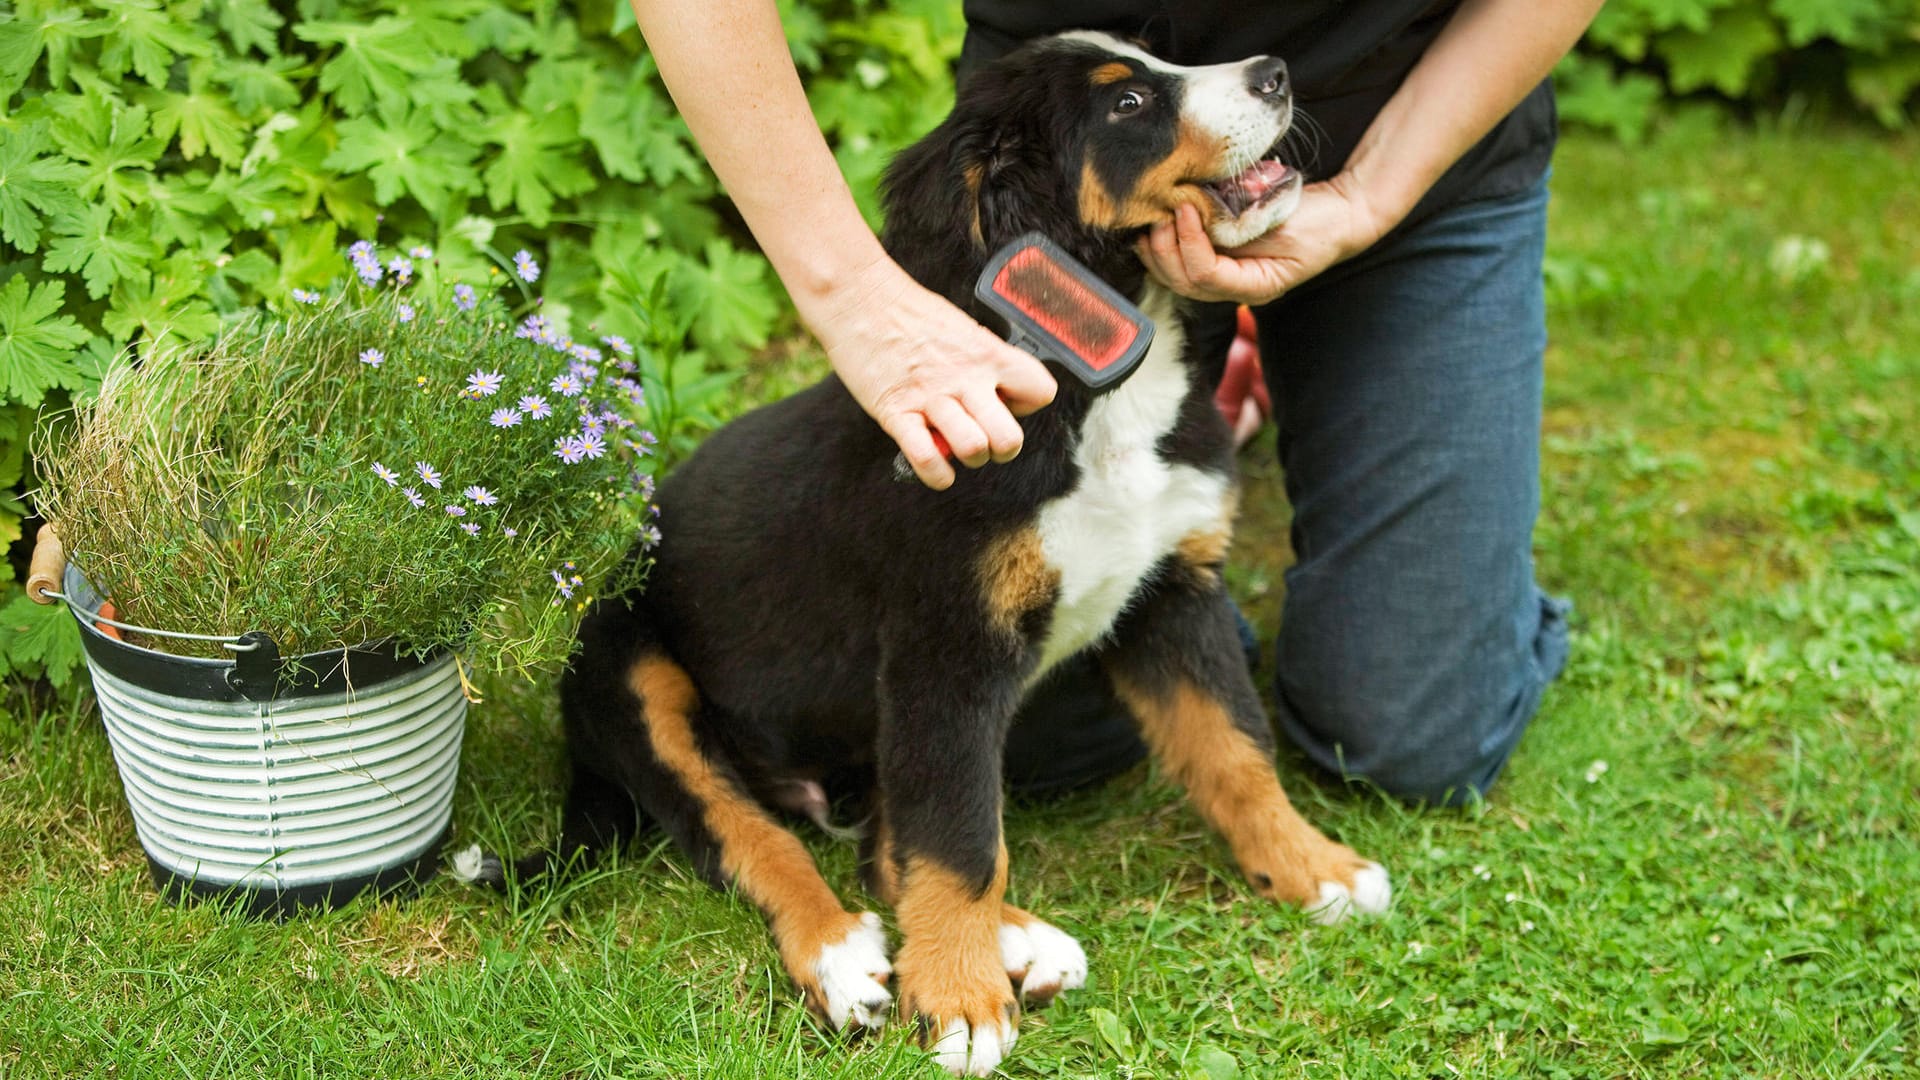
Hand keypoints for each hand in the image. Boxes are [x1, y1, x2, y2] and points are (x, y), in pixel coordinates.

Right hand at [804, 256, 1056, 489]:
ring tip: (955, 446)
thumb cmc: (909, 312)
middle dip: (1001, 449)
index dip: (1026, 406)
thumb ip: (984, 362)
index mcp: (988, 354)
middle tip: (984, 438)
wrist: (859, 296)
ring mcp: (931, 397)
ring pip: (973, 450)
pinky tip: (936, 467)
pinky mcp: (895, 411)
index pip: (1040, 393)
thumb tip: (996, 393)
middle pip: (1010, 438)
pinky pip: (926, 457)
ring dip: (967, 458)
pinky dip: (936, 474)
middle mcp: (965, 378)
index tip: (1004, 402)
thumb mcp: (963, 330)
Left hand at [1137, 176, 1387, 304]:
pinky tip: (1158, 223)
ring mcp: (1228, 279)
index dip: (1188, 241)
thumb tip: (1196, 220)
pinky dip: (1167, 244)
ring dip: (1158, 249)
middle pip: (1183, 281)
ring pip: (1176, 277)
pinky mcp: (1223, 261)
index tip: (1185, 207)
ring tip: (1152, 217)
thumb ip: (1241, 230)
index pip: (1205, 274)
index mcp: (1255, 287)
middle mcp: (1236, 289)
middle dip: (1163, 248)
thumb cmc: (1320, 222)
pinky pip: (1184, 261)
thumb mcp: (1284, 225)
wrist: (1342, 215)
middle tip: (1159, 212)